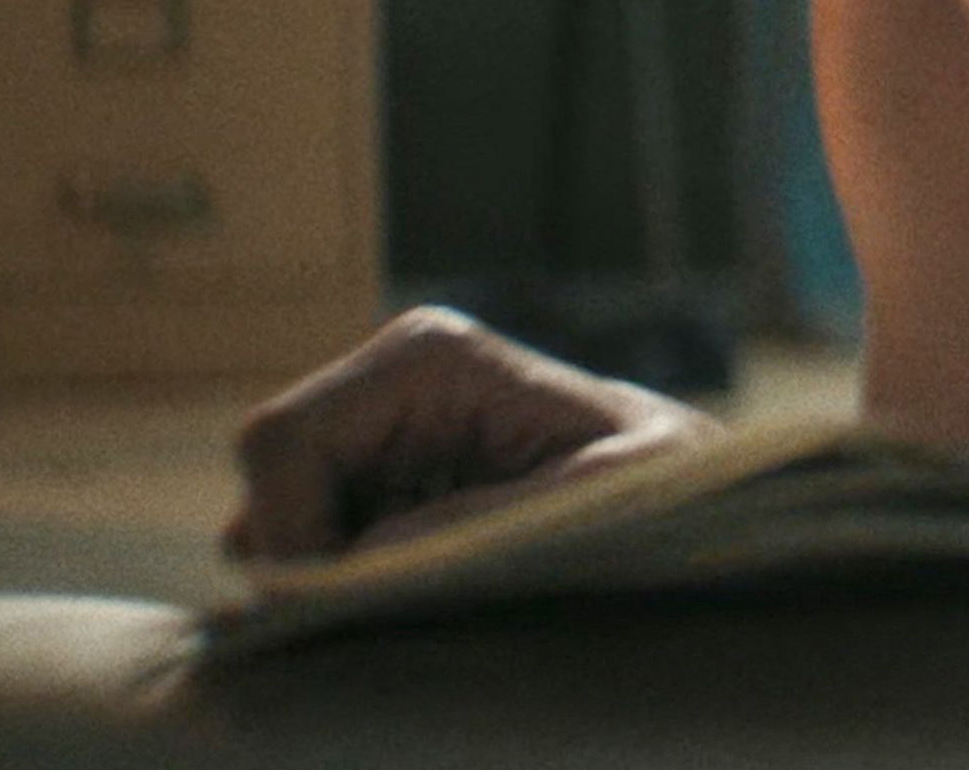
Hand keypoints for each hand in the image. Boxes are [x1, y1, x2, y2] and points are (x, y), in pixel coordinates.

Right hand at [221, 306, 718, 562]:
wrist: (700, 502)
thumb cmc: (672, 488)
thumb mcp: (610, 496)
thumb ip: (488, 518)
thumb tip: (364, 555)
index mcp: (430, 357)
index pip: (282, 438)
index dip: (290, 532)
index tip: (348, 601)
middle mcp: (391, 381)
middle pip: (269, 483)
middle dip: (306, 558)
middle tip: (389, 611)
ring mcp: (384, 433)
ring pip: (280, 519)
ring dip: (330, 575)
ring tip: (427, 595)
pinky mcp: (389, 483)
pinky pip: (316, 542)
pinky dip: (347, 582)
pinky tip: (421, 594)